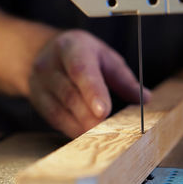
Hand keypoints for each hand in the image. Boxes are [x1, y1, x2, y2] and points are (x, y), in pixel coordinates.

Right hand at [29, 29, 150, 137]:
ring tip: (101, 136)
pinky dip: (72, 129)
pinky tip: (87, 136)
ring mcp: (39, 83)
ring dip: (81, 126)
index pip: (81, 70)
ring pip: (60, 110)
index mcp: (71, 47)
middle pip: (70, 94)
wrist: (41, 53)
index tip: (104, 111)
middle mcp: (50, 64)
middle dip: (90, 116)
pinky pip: (55, 119)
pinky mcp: (37, 101)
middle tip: (109, 131)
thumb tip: (145, 98)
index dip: (92, 91)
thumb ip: (124, 79)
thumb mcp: (105, 58)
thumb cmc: (81, 56)